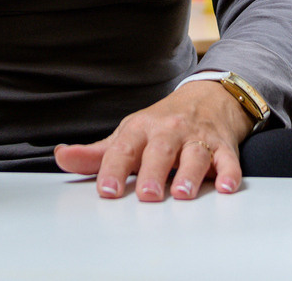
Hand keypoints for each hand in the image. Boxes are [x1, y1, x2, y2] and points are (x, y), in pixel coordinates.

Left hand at [53, 80, 251, 200]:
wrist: (208, 96)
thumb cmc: (161, 124)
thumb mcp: (128, 134)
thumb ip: (95, 154)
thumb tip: (61, 157)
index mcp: (141, 130)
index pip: (123, 149)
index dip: (113, 169)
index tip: (106, 190)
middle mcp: (169, 132)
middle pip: (160, 152)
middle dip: (153, 173)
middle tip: (147, 196)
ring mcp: (197, 138)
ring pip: (194, 155)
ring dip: (189, 175)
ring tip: (182, 194)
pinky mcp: (223, 147)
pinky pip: (228, 160)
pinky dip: (230, 173)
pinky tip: (227, 186)